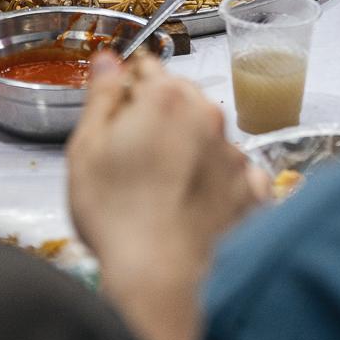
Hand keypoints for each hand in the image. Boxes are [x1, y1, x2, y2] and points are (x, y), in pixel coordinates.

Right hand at [68, 53, 263, 283]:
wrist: (160, 278)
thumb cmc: (116, 216)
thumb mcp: (86, 148)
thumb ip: (101, 96)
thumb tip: (108, 61)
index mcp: (166, 98)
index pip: (147, 69)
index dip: (127, 91)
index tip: (116, 118)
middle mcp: (209, 118)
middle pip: (183, 100)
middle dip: (161, 119)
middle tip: (134, 161)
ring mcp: (236, 156)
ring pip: (210, 138)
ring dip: (191, 151)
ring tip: (163, 192)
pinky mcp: (253, 193)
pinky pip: (238, 176)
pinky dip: (221, 186)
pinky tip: (197, 207)